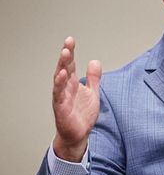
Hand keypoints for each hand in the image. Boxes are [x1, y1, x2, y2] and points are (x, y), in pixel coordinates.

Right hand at [52, 37, 101, 161]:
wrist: (79, 134)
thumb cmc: (82, 114)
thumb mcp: (92, 92)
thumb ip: (93, 77)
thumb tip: (94, 61)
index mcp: (72, 83)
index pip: (70, 65)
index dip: (70, 53)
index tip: (70, 40)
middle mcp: (65, 88)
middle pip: (64, 68)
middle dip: (66, 56)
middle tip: (67, 43)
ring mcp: (62, 97)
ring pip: (59, 79)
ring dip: (62, 66)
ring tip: (65, 54)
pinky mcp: (61, 107)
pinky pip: (59, 94)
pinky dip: (60, 84)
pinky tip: (62, 75)